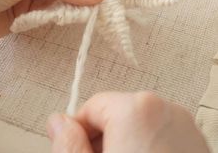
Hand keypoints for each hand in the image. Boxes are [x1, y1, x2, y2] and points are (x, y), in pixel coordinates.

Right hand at [47, 92, 208, 152]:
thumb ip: (69, 144)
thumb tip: (59, 123)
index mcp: (137, 110)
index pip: (92, 105)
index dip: (79, 130)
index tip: (76, 149)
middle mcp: (165, 110)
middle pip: (116, 114)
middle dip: (102, 138)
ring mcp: (184, 126)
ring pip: (136, 124)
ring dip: (123, 144)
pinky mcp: (194, 141)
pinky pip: (157, 134)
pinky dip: (144, 149)